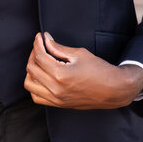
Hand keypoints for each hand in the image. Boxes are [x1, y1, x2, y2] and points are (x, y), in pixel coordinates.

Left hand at [25, 32, 142, 109]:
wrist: (113, 90)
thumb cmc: (100, 71)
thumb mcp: (79, 54)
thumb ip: (58, 48)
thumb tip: (46, 40)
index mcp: (60, 74)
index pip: (39, 56)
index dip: (37, 43)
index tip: (40, 37)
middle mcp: (55, 89)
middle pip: (31, 68)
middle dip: (34, 53)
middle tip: (40, 46)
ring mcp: (56, 99)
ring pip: (29, 84)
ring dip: (31, 70)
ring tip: (39, 62)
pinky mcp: (58, 104)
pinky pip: (37, 97)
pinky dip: (35, 86)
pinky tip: (41, 77)